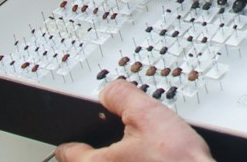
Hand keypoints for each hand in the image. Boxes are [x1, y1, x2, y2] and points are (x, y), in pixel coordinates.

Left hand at [53, 80, 213, 161]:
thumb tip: (109, 92)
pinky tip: (156, 161)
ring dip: (122, 160)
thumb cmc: (179, 161)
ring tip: (146, 153)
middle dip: (103, 151)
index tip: (76, 137)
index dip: (74, 138)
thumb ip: (121, 96)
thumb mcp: (148, 115)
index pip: (67, 152)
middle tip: (121, 141)